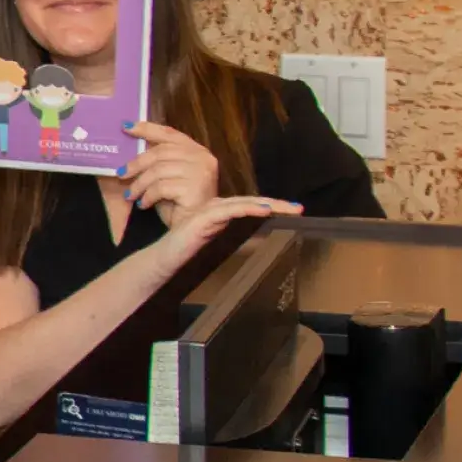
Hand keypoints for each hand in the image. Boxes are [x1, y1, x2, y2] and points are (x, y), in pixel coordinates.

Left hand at [122, 121, 222, 226]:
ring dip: (139, 184)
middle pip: (160, 152)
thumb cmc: (177, 203)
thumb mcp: (164, 176)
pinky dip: (147, 196)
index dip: (147, 129)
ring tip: (130, 195)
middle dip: (136, 163)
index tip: (125, 127)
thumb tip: (129, 145)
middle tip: (121, 174)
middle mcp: (203, 158)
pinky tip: (143, 204)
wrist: (194, 229)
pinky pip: (161, 187)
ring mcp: (202, 172)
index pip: (170, 134)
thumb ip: (156, 161)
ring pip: (158, 170)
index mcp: (197, 151)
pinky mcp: (196, 188)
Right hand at [155, 190, 302, 263]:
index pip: (251, 206)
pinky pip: (230, 210)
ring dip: (269, 204)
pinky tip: (264, 209)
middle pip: (253, 202)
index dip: (273, 207)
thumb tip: (258, 244)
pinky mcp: (203, 218)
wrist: (163, 260)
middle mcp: (217, 208)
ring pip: (245, 203)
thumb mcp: (215, 245)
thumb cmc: (185, 254)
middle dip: (278, 204)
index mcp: (220, 213)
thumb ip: (234, 241)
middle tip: (299, 208)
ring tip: (289, 208)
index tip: (295, 210)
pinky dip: (248, 208)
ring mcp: (210, 211)